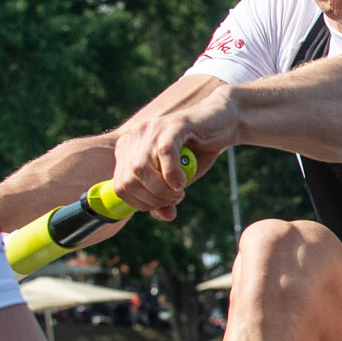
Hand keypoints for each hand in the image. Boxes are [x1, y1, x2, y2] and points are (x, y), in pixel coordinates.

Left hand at [110, 95, 233, 220]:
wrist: (221, 125)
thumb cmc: (195, 153)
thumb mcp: (177, 180)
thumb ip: (165, 197)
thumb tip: (165, 216)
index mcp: (128, 149)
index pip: (120, 186)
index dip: (140, 203)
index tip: (160, 205)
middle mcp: (135, 137)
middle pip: (128, 179)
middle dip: (152, 198)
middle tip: (174, 199)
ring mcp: (152, 129)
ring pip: (141, 169)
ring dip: (161, 189)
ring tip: (179, 192)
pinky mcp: (173, 125)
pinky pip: (164, 153)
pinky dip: (171, 173)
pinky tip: (181, 183)